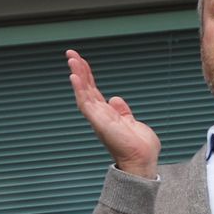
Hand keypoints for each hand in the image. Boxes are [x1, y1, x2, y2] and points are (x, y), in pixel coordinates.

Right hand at [66, 49, 160, 178]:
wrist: (142, 161)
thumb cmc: (139, 147)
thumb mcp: (131, 123)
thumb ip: (122, 112)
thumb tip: (115, 99)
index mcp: (106, 115)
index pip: (93, 91)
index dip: (87, 75)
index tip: (81, 60)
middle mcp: (99, 116)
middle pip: (86, 89)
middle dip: (78, 70)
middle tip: (70, 53)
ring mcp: (97, 118)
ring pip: (83, 93)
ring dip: (77, 75)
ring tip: (71, 59)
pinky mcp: (99, 122)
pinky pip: (85, 103)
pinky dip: (79, 90)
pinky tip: (74, 76)